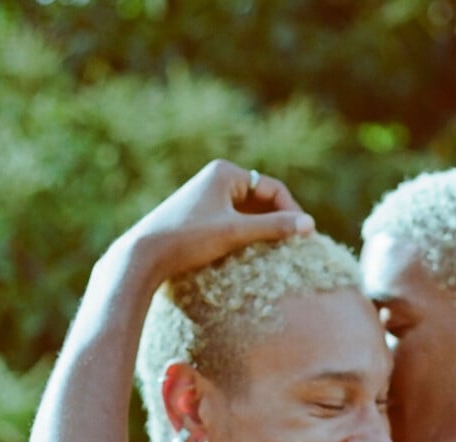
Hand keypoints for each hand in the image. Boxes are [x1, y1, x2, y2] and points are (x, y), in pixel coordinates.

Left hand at [110, 160, 314, 284]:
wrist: (144, 255)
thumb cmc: (188, 239)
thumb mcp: (235, 233)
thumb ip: (274, 228)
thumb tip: (310, 225)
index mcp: (225, 172)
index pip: (272, 188)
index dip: (292, 211)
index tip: (305, 236)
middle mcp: (216, 179)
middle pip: (261, 199)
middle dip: (278, 221)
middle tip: (295, 245)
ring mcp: (206, 198)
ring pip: (248, 212)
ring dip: (264, 229)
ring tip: (278, 252)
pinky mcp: (199, 216)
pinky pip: (233, 222)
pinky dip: (247, 235)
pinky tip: (254, 254)